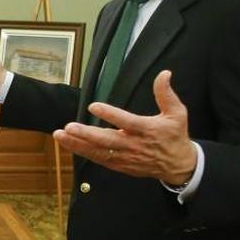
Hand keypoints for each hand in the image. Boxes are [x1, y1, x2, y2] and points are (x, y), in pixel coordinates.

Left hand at [52, 70, 197, 184]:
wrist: (179, 166)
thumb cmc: (175, 136)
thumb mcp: (177, 113)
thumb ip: (166, 94)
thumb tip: (164, 73)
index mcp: (148, 130)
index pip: (127, 122)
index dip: (110, 115)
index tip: (94, 106)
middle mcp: (134, 145)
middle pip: (108, 140)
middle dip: (87, 134)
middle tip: (69, 127)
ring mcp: (126, 157)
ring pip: (99, 152)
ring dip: (78, 144)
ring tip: (60, 135)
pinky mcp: (120, 165)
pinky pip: (99, 159)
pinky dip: (83, 152)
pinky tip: (69, 144)